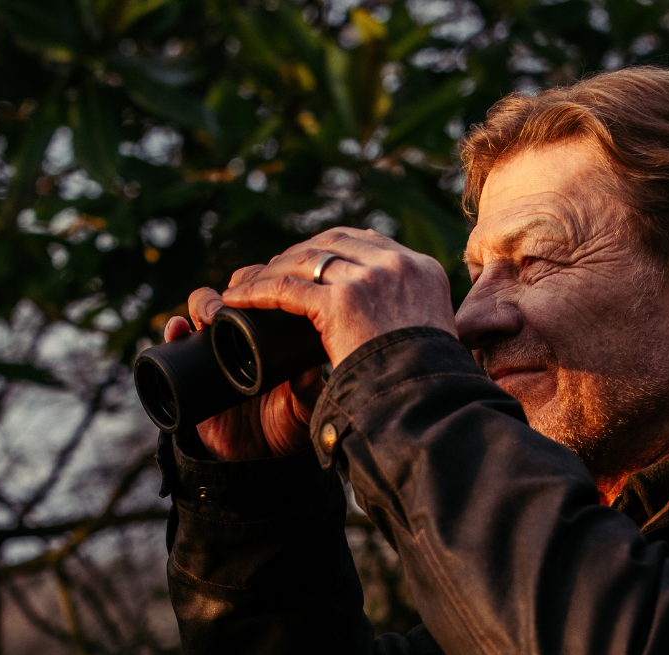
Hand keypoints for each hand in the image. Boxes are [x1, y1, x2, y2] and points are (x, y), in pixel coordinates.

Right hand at [171, 291, 325, 460]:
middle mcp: (239, 338)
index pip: (261, 298)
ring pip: (199, 311)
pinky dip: (173, 333)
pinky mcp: (188, 372)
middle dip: (228, 291)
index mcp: (269, 337)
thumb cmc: (285, 426)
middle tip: (231, 302)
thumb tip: (310, 368)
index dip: (257, 284)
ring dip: (201, 303)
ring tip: (207, 316)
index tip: (259, 288)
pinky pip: (174, 347)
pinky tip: (177, 330)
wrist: (255, 458)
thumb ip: (308, 391)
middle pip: (228, 296)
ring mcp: (213, 352)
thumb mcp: (303, 409)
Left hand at [219, 227, 456, 366]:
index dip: (330, 247)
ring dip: (270, 270)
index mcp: (422, 268)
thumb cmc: (429, 382)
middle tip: (269, 269)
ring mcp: (370, 280)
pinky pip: (286, 290)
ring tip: (244, 284)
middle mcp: (397, 265)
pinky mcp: (342, 302)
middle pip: (333, 242)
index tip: (308, 260)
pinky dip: (257, 293)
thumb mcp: (431, 334)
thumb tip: (391, 321)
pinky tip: (236, 300)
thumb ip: (411, 316)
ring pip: (304, 261)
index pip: (366, 241)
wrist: (431, 399)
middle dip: (294, 253)